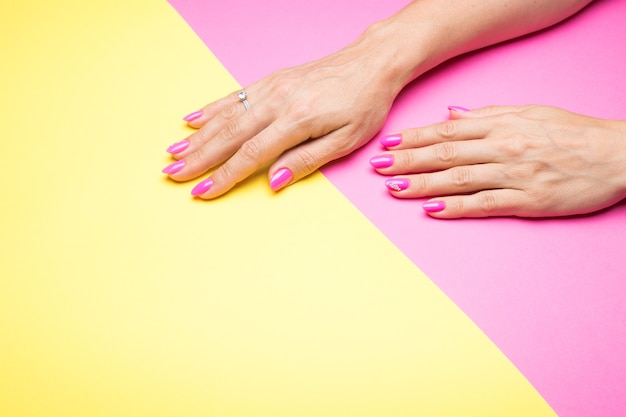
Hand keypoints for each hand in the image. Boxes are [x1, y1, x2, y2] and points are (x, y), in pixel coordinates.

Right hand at [162, 27, 406, 198]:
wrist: (372, 62)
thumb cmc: (365, 103)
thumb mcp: (347, 140)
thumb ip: (307, 161)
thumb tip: (274, 182)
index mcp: (297, 120)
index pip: (251, 156)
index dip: (223, 177)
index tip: (202, 191)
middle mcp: (278, 101)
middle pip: (229, 136)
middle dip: (199, 159)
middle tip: (173, 176)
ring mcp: (272, 87)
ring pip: (226, 116)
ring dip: (198, 137)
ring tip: (174, 153)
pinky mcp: (272, 79)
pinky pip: (235, 96)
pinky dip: (211, 109)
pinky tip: (193, 120)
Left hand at [371, 105, 625, 217]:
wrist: (618, 154)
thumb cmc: (571, 132)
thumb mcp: (529, 112)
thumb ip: (486, 114)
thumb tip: (449, 114)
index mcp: (501, 124)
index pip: (447, 130)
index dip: (414, 137)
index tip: (388, 144)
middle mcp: (503, 147)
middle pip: (445, 154)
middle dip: (407, 161)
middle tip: (376, 167)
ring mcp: (514, 175)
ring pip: (458, 179)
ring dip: (421, 184)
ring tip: (392, 189)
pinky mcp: (528, 201)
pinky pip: (484, 204)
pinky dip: (456, 207)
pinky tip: (431, 210)